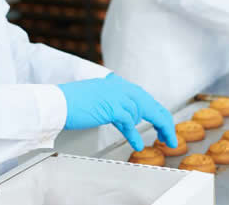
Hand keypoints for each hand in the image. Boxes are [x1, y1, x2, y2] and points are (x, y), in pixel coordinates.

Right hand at [58, 73, 176, 150]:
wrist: (57, 103)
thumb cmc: (73, 103)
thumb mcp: (99, 99)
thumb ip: (115, 104)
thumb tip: (129, 117)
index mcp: (116, 84)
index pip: (143, 97)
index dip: (156, 112)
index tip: (164, 125)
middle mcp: (119, 87)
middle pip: (149, 103)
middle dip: (164, 121)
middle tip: (171, 136)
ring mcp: (115, 96)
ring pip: (142, 111)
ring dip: (154, 127)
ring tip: (162, 140)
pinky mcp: (110, 107)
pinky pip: (128, 121)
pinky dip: (134, 133)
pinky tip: (138, 144)